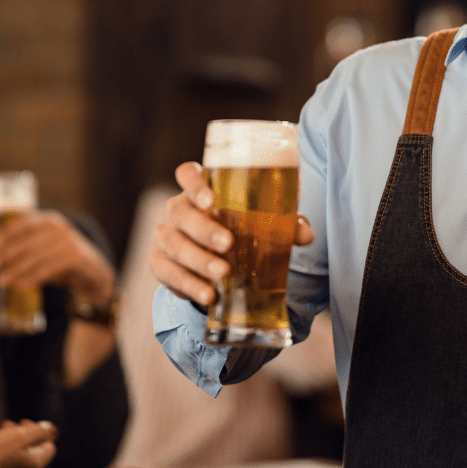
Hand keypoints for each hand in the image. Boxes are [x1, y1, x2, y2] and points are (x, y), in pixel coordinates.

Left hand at [0, 210, 115, 306]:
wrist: (94, 270)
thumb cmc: (61, 259)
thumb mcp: (42, 248)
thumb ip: (20, 249)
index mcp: (49, 219)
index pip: (21, 223)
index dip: (3, 236)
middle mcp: (59, 227)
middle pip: (25, 240)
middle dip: (4, 255)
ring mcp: (69, 241)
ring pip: (35, 256)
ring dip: (15, 270)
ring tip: (1, 281)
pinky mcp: (76, 257)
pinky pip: (48, 268)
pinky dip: (33, 277)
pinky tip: (22, 285)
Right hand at [0, 419, 57, 467]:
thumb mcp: (19, 436)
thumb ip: (40, 432)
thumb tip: (52, 429)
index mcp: (36, 464)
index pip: (49, 445)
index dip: (40, 432)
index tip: (24, 424)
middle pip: (34, 449)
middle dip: (24, 434)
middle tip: (10, 425)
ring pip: (20, 455)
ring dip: (13, 441)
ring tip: (0, 432)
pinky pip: (8, 464)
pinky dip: (4, 453)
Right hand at [151, 161, 313, 305]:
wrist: (216, 257)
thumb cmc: (241, 228)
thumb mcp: (263, 222)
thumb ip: (284, 223)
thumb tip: (305, 235)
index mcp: (200, 189)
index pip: (187, 174)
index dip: (195, 183)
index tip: (211, 200)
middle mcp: (177, 208)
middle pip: (180, 212)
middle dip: (204, 229)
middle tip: (228, 243)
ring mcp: (166, 235)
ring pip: (173, 243)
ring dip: (198, 259)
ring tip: (223, 273)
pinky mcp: (160, 263)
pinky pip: (167, 273)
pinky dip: (188, 284)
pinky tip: (209, 293)